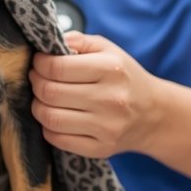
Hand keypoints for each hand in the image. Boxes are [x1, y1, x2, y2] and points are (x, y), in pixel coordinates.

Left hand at [29, 32, 160, 158]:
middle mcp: (111, 99)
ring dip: (38, 106)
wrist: (153, 114)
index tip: (39, 62)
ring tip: (44, 98)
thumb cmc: (124, 77)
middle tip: (38, 79)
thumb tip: (48, 45)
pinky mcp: (101, 148)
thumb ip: (78, 41)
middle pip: (50, 93)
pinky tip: (56, 117)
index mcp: (111, 69)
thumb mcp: (108, 49)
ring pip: (50, 118)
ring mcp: (106, 127)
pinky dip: (48, 127)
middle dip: (36, 83)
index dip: (39, 64)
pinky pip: (58, 139)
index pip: (57, 68)